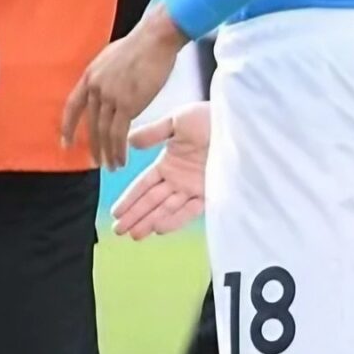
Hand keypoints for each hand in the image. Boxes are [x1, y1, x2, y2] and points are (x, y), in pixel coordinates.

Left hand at [60, 6, 185, 168]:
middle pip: (90, 123)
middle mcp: (96, 88)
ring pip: (103, 131)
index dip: (67, 126)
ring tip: (110, 166)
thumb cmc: (143, 44)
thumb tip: (111, 83)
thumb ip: (108, 74)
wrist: (156, 38)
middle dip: (92, 145)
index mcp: (90, 75)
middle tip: (95, 161)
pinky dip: (118, 149)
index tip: (65, 142)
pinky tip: (121, 159)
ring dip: (107, 151)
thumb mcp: (114, 57)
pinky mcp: (127, 104)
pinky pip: (118, 133)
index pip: (72, 106)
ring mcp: (110, 96)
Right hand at [109, 103, 209, 237]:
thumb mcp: (177, 121)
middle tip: (118, 231)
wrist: (239, 123)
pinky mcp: (213, 191)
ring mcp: (196, 186)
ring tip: (135, 235)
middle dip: (136, 216)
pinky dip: (175, 219)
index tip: (115, 213)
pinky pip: (191, 209)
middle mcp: (180, 179)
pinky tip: (159, 228)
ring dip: (151, 221)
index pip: (144, 186)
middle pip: (153, 201)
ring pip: (168, 208)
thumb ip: (153, 133)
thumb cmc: (209, 117)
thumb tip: (129, 140)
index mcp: (169, 163)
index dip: (129, 199)